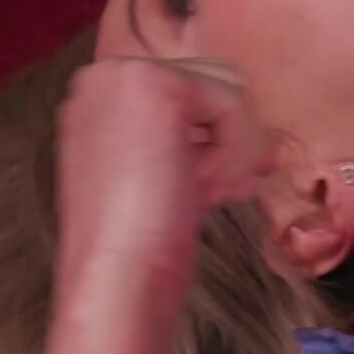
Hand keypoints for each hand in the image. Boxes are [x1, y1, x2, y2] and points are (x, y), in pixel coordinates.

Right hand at [53, 56, 272, 307]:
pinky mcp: (158, 89)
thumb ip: (188, 136)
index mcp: (99, 95)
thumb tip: (253, 128)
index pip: (191, 88)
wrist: (115, 278)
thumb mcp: (160, 170)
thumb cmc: (138, 243)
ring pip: (229, 91)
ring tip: (200, 194)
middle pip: (215, 81)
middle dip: (228, 141)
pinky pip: (234, 106)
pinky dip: (235, 155)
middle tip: (209, 192)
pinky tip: (203, 190)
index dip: (216, 137)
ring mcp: (126, 77)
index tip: (213, 183)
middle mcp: (105, 75)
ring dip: (232, 151)